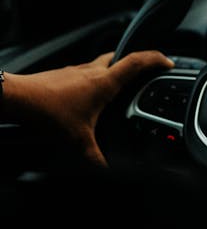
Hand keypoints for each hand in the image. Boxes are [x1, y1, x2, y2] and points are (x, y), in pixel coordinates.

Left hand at [2, 51, 173, 166]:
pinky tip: (91, 94)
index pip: (137, 62)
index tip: (168, 62)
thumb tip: (107, 172)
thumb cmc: (47, 112)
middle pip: (122, 56)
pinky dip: (97, 77)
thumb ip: (95, 158)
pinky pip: (88, 71)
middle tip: (147, 70)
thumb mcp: (78, 141)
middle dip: (138, 61)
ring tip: (121, 84)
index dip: (156, 59)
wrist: (17, 98)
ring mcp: (78, 70)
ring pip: (104, 62)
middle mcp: (93, 71)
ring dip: (116, 68)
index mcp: (104, 82)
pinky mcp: (64, 74)